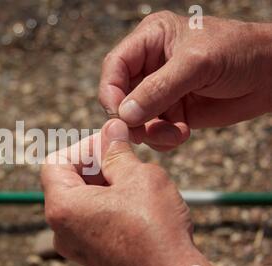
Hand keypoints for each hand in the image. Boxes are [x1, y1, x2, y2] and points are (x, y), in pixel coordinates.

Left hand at [41, 119, 233, 265]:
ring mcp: (74, 244)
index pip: (56, 162)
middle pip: (67, 180)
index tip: (111, 145)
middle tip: (125, 157)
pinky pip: (89, 217)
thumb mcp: (138, 176)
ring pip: (80, 199)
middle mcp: (60, 229)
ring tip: (133, 178)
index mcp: (62, 207)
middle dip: (94, 163)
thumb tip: (111, 128)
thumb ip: (117, 150)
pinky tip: (134, 200)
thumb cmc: (156, 228)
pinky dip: (106, 202)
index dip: (83, 147)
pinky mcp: (90, 253)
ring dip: (103, 182)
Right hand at [99, 11, 271, 150]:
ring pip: (136, 119)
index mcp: (150, 41)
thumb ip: (158, 89)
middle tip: (141, 133)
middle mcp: (150, 65)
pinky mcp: (173, 111)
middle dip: (131, 117)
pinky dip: (163, 139)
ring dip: (150, 132)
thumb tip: (125, 114)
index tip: (118, 115)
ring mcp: (161, 91)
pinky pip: (154, 131)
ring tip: (173, 134)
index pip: (115, 66)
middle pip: (121, 96)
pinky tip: (181, 135)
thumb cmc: (239, 52)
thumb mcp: (196, 64)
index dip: (111, 91)